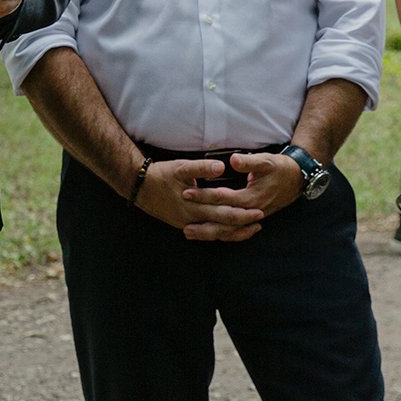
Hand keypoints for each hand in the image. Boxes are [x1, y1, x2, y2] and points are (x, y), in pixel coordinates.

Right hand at [139, 159, 265, 241]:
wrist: (140, 188)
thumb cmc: (162, 175)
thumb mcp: (181, 168)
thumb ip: (202, 168)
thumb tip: (221, 167)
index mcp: (194, 204)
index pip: (224, 211)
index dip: (242, 212)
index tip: (258, 210)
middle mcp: (192, 218)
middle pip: (223, 225)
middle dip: (243, 224)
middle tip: (260, 219)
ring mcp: (188, 224)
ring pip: (216, 233)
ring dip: (234, 232)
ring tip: (251, 229)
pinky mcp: (184, 225)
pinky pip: (207, 234)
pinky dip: (221, 234)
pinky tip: (229, 231)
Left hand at [172, 152, 302, 241]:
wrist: (297, 179)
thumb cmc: (280, 168)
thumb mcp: (266, 161)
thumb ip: (249, 162)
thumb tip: (233, 160)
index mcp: (251, 197)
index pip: (222, 198)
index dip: (204, 196)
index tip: (186, 193)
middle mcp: (251, 211)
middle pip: (223, 219)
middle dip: (202, 220)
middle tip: (182, 221)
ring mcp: (252, 217)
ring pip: (228, 230)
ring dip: (208, 232)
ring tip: (188, 233)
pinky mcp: (252, 219)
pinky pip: (234, 231)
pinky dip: (220, 234)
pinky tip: (207, 234)